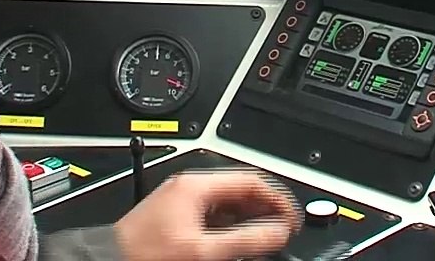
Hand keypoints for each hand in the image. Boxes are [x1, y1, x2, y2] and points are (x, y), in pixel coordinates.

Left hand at [113, 169, 301, 260]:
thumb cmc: (143, 253)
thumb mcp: (202, 250)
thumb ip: (244, 241)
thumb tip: (278, 232)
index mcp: (196, 186)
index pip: (250, 181)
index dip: (277, 199)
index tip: (291, 218)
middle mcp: (189, 188)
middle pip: (240, 191)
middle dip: (265, 210)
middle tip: (282, 230)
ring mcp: (181, 202)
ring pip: (227, 205)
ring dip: (248, 220)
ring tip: (265, 238)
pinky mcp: (175, 217)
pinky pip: (212, 216)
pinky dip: (230, 226)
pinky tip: (238, 243)